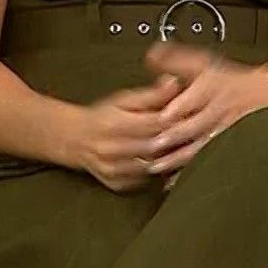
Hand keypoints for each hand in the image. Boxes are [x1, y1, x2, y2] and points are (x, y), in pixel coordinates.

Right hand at [76, 75, 182, 192]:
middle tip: (193, 134)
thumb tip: (174, 82)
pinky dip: (157, 173)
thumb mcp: (124, 99)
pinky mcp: (116, 185)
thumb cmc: (104, 116)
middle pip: (153, 147)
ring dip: (168, 159)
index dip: (174, 120)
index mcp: (114, 124)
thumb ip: (151, 95)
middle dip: (175, 141)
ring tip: (183, 149)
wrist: (74, 139)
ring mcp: (112, 170)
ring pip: (151, 166)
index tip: (190, 116)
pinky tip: (166, 163)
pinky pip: (144, 181)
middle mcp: (110, 149)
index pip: (153, 124)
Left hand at [137, 42, 267, 175]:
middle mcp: (221, 108)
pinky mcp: (230, 147)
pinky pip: (209, 161)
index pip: (192, 98)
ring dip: (178, 158)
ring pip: (201, 146)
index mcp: (212, 86)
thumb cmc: (233, 81)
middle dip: (172, 137)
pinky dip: (191, 172)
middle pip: (194, 124)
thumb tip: (151, 54)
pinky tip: (175, 180)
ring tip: (156, 166)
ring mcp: (227, 130)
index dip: (174, 109)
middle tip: (150, 146)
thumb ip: (176, 60)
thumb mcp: (206, 64)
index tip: (158, 118)